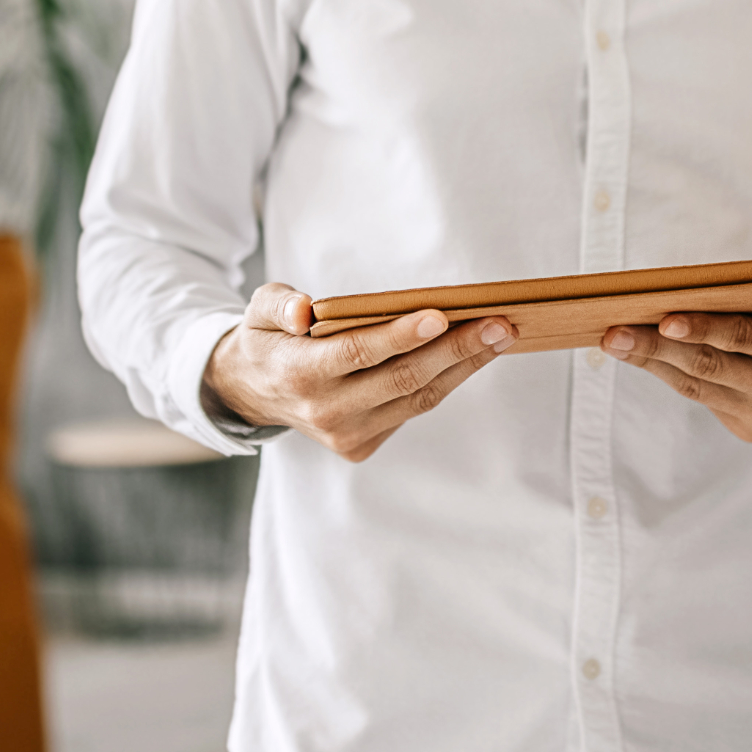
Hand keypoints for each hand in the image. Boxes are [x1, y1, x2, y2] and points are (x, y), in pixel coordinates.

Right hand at [204, 285, 512, 462]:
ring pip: (417, 399)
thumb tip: (303, 311)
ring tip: (499, 336)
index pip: (358, 353)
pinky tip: (471, 355)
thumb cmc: (269, 338)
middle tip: (499, 324)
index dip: (400, 336)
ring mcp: (346, 435)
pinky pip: (412, 410)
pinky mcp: (361, 446)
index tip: (440, 315)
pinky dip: (444, 382)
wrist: (252, 391)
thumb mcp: (258, 310)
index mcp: (299, 373)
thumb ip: (279, 305)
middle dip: (457, 350)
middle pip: (402, 379)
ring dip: (463, 367)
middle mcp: (325, 411)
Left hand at [602, 311, 751, 442]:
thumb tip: (683, 288)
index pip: (742, 336)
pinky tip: (643, 359)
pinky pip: (703, 401)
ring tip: (616, 342)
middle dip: (656, 347)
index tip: (663, 317)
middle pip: (708, 365)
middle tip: (614, 333)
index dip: (702, 327)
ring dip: (652, 363)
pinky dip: (670, 376)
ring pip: (697, 386)